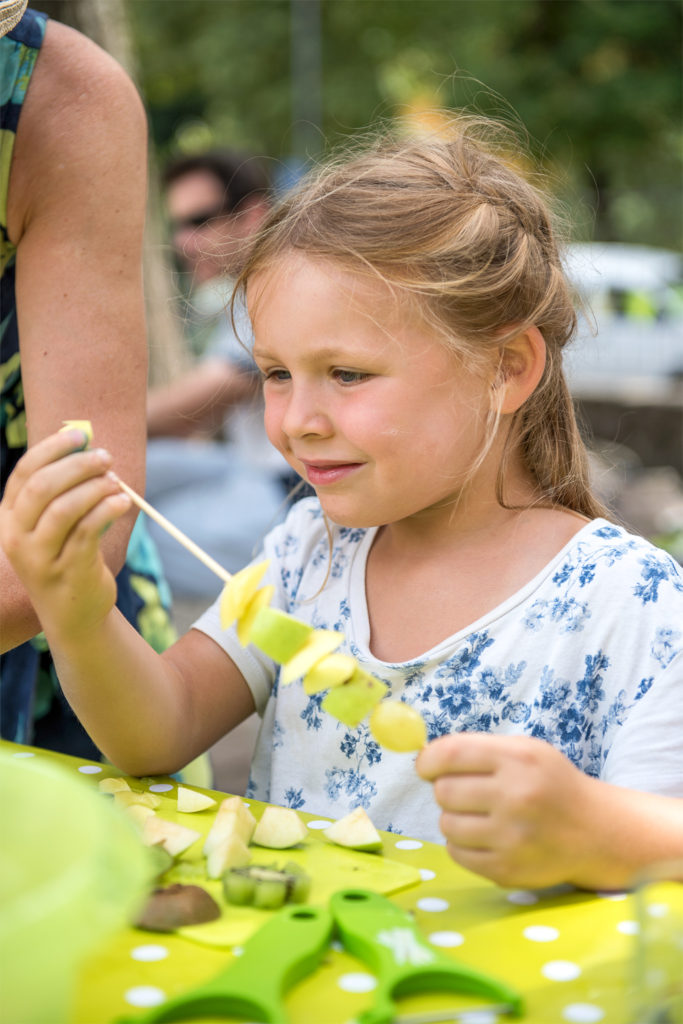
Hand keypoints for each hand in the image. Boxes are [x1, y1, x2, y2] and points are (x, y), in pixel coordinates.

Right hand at [0, 430, 130, 640]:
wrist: (74, 614)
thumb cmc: (69, 556)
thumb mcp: (57, 525)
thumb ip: (66, 489)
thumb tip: (89, 446)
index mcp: (9, 518)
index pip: (24, 472)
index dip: (52, 448)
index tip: (80, 434)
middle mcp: (17, 538)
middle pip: (43, 486)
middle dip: (78, 465)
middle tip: (106, 458)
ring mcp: (39, 558)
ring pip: (65, 508)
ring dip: (95, 487)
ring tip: (116, 483)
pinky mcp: (68, 571)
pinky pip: (88, 530)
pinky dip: (108, 509)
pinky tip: (122, 502)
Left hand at [416, 732, 595, 887]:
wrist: (595, 832)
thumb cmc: (550, 784)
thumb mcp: (524, 750)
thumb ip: (476, 749)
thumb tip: (424, 758)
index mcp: (519, 759)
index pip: (451, 754)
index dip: (428, 760)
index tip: (425, 766)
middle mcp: (516, 797)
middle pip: (444, 791)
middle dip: (447, 789)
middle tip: (467, 793)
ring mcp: (512, 838)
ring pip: (446, 824)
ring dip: (455, 818)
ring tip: (480, 815)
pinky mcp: (508, 870)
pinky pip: (457, 853)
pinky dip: (463, 844)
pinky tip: (486, 837)